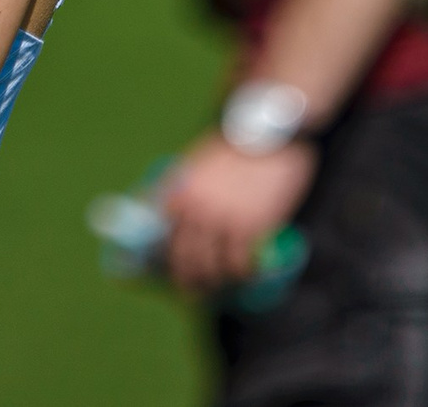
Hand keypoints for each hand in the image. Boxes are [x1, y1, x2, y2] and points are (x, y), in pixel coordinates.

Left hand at [161, 131, 315, 294]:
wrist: (268, 137)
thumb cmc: (233, 148)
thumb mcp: (196, 163)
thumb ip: (185, 188)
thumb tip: (173, 208)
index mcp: (176, 192)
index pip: (160, 235)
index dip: (160, 258)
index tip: (166, 269)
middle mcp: (194, 210)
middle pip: (183, 257)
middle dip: (186, 280)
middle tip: (192, 291)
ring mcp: (221, 220)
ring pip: (212, 266)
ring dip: (214, 283)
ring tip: (219, 289)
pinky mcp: (250, 227)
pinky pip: (241, 264)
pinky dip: (242, 275)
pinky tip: (246, 277)